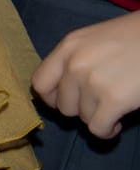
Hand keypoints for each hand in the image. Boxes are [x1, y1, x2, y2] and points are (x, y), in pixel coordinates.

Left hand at [33, 8, 139, 139]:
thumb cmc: (133, 37)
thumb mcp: (94, 40)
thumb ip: (75, 59)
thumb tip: (63, 90)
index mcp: (68, 47)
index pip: (39, 83)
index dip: (51, 98)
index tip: (67, 101)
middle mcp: (75, 64)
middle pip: (62, 105)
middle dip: (80, 109)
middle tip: (99, 103)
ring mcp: (93, 82)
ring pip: (82, 118)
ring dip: (98, 117)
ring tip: (113, 107)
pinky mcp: (114, 99)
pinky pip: (98, 128)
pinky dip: (107, 131)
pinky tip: (118, 122)